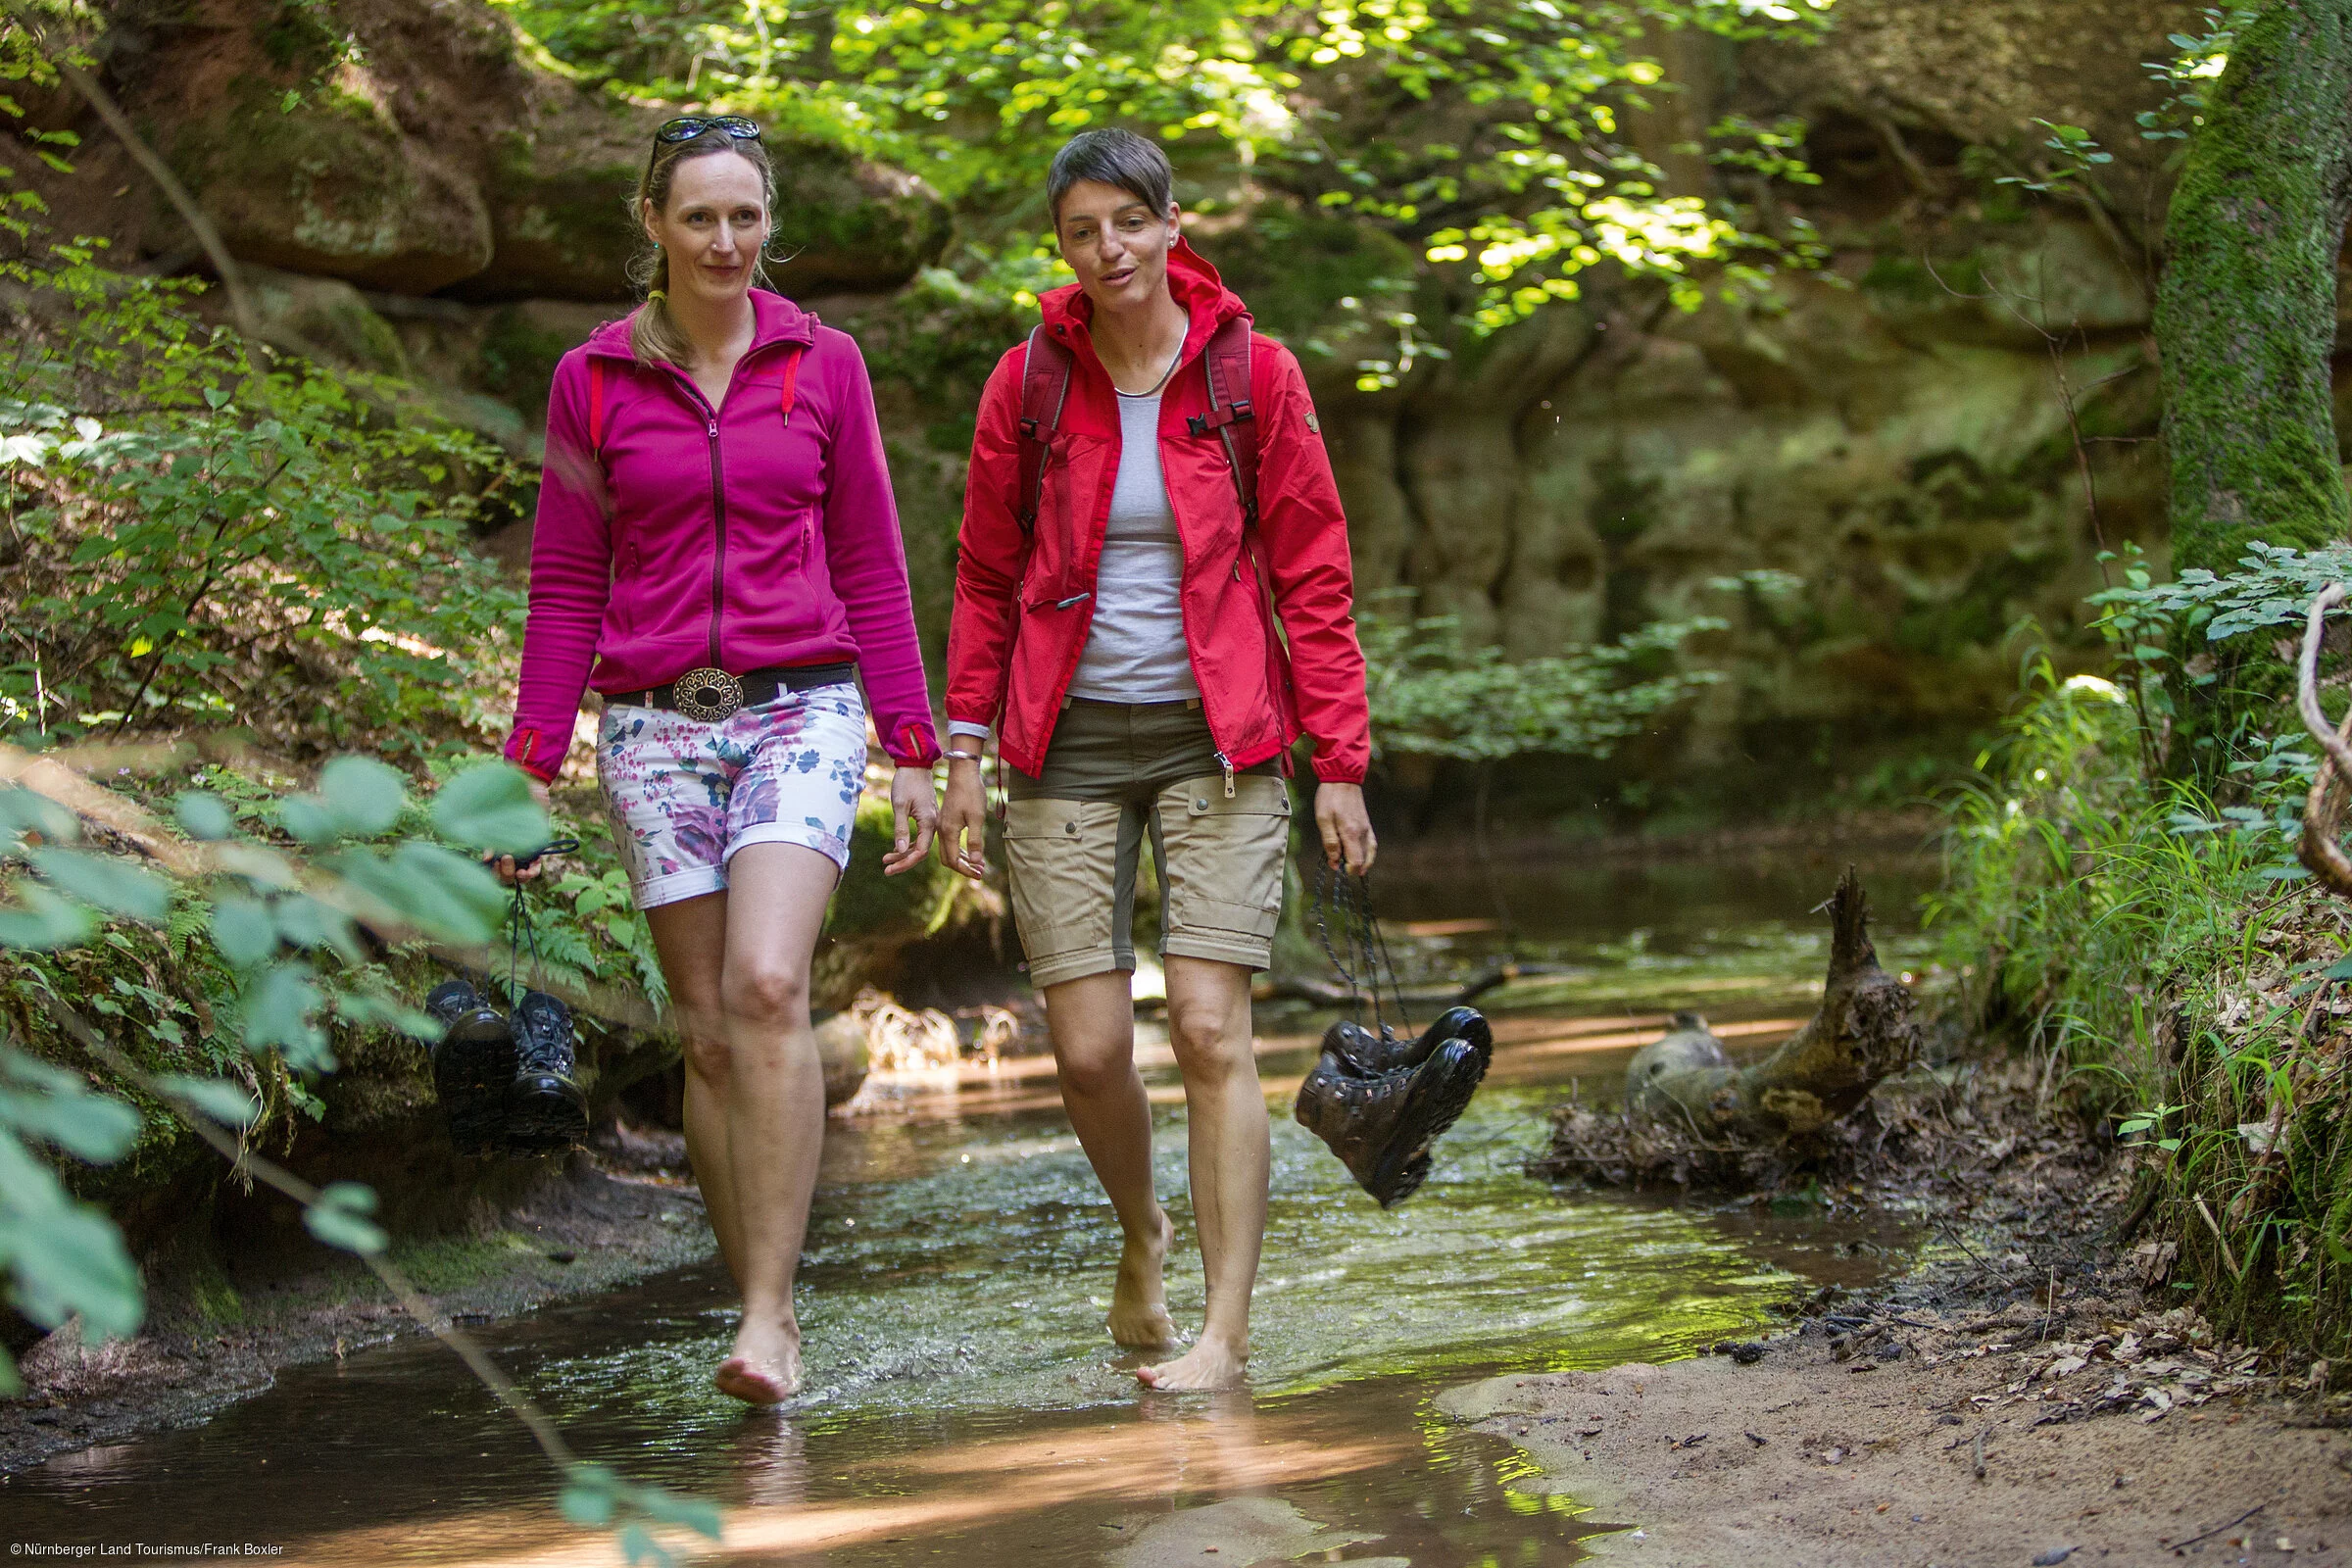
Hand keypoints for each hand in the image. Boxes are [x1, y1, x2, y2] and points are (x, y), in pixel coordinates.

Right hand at [490, 778, 555, 885]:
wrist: (529, 787)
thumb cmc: (507, 801)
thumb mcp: (497, 820)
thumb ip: (491, 839)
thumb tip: (486, 858)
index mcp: (494, 847)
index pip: (491, 871)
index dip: (492, 873)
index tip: (492, 864)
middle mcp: (507, 853)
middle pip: (504, 877)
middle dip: (504, 874)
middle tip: (506, 858)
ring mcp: (522, 852)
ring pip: (519, 876)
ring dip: (518, 877)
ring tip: (519, 870)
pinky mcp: (537, 848)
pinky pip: (535, 867)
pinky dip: (533, 871)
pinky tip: (529, 870)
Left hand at [882, 762, 938, 875]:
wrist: (915, 765)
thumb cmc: (906, 782)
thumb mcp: (900, 805)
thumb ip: (901, 828)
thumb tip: (901, 849)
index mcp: (929, 822)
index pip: (921, 851)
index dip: (906, 862)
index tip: (890, 869)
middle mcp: (933, 824)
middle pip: (920, 851)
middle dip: (903, 862)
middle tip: (886, 871)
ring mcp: (930, 821)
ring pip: (919, 845)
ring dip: (903, 854)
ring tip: (886, 861)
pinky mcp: (926, 818)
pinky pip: (919, 837)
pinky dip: (907, 844)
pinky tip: (895, 849)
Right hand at [937, 754, 988, 879]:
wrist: (962, 772)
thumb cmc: (971, 792)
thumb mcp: (976, 817)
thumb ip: (975, 840)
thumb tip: (976, 862)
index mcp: (948, 831)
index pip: (953, 860)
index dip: (965, 870)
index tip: (979, 875)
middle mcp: (941, 830)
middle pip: (948, 858)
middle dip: (963, 868)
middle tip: (979, 873)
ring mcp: (942, 825)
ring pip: (948, 850)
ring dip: (962, 860)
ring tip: (979, 865)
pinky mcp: (945, 820)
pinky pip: (950, 841)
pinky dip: (960, 850)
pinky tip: (972, 852)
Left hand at [1315, 781, 1375, 872]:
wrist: (1343, 778)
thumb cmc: (1330, 798)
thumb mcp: (1323, 820)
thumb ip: (1330, 842)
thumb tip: (1335, 861)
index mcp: (1351, 833)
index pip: (1356, 861)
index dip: (1347, 870)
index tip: (1336, 866)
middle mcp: (1362, 833)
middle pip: (1363, 860)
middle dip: (1352, 866)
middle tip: (1338, 864)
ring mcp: (1367, 829)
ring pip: (1370, 853)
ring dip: (1362, 862)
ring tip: (1352, 867)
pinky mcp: (1367, 824)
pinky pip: (1371, 844)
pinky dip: (1368, 854)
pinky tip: (1362, 855)